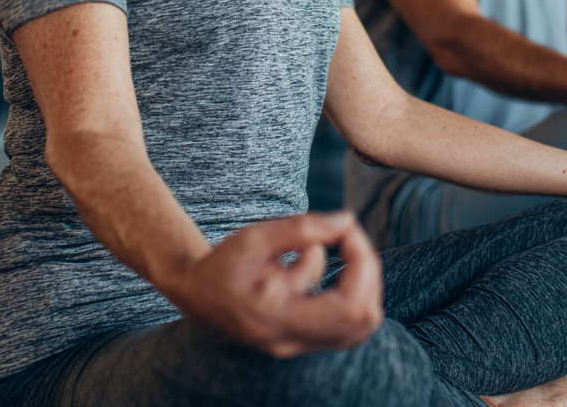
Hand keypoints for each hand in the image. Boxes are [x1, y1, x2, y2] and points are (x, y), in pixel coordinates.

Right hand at [170, 211, 382, 357]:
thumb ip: (302, 228)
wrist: (198, 292)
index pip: (348, 307)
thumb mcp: (257, 236)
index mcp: (278, 317)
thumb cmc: (225, 262)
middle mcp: (292, 341)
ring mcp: (300, 346)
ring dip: (363, 281)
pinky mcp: (306, 340)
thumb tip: (348, 221)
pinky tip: (332, 268)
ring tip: (339, 249)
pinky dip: (355, 292)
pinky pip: (350, 324)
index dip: (362, 263)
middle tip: (347, 234)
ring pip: (362, 325)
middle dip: (367, 269)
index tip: (346, 229)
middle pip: (363, 318)